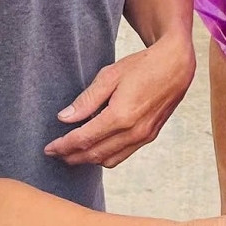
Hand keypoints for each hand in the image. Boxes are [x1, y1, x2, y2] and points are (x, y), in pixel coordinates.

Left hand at [45, 34, 194, 166]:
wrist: (176, 66)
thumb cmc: (142, 66)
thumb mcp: (110, 76)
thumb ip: (87, 100)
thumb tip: (65, 118)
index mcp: (120, 116)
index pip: (83, 139)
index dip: (63, 146)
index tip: (48, 148)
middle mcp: (133, 132)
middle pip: (94, 154)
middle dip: (71, 156)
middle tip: (55, 154)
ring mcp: (143, 137)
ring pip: (108, 160)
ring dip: (88, 160)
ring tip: (72, 153)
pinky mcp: (149, 137)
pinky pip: (123, 155)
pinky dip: (105, 157)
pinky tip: (95, 148)